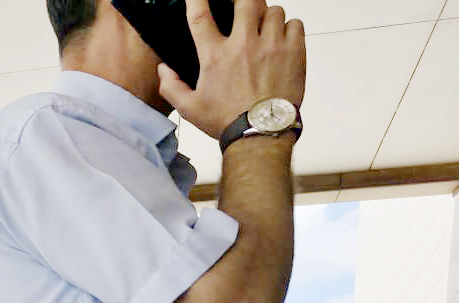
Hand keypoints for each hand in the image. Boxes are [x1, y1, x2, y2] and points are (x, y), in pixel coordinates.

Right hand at [159, 0, 306, 140]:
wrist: (261, 134)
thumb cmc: (227, 121)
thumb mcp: (189, 108)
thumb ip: (171, 86)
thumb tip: (163, 69)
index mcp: (215, 56)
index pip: (200, 17)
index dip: (197, 0)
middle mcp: (243, 45)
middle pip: (246, 1)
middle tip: (242, 6)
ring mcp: (272, 46)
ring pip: (274, 10)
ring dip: (267, 15)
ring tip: (264, 27)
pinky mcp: (294, 52)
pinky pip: (295, 23)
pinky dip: (289, 27)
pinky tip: (281, 38)